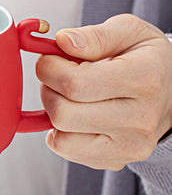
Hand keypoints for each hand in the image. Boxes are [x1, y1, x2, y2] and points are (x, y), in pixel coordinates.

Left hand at [35, 14, 171, 170]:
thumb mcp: (129, 33)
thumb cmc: (145, 60)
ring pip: (62, 140)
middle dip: (48, 91)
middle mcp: (140, 118)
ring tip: (67, 98)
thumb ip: (94, 36)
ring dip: (53, 116)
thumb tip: (62, 42)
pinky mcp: (116, 161)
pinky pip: (67, 152)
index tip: (47, 60)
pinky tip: (78, 116)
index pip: (76, 84)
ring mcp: (129, 145)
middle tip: (55, 79)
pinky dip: (62, 132)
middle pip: (63, 115)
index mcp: (145, 79)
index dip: (49, 70)